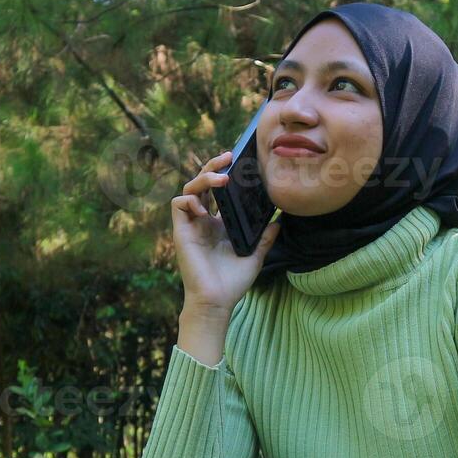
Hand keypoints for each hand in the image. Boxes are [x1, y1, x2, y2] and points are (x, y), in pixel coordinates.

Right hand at [171, 149, 281, 313]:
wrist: (217, 301)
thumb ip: (264, 237)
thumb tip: (279, 220)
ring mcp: (191, 224)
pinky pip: (178, 204)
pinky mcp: (181, 231)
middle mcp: (203, 220)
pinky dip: (190, 200)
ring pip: (189, 188)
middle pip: (203, 183)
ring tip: (221, 178)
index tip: (240, 164)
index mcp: (218, 223)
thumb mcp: (255, 255)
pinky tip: (205, 208)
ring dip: (203, 178)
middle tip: (229, 157)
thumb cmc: (233, 282)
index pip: (218, 191)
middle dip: (213, 166)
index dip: (225, 175)